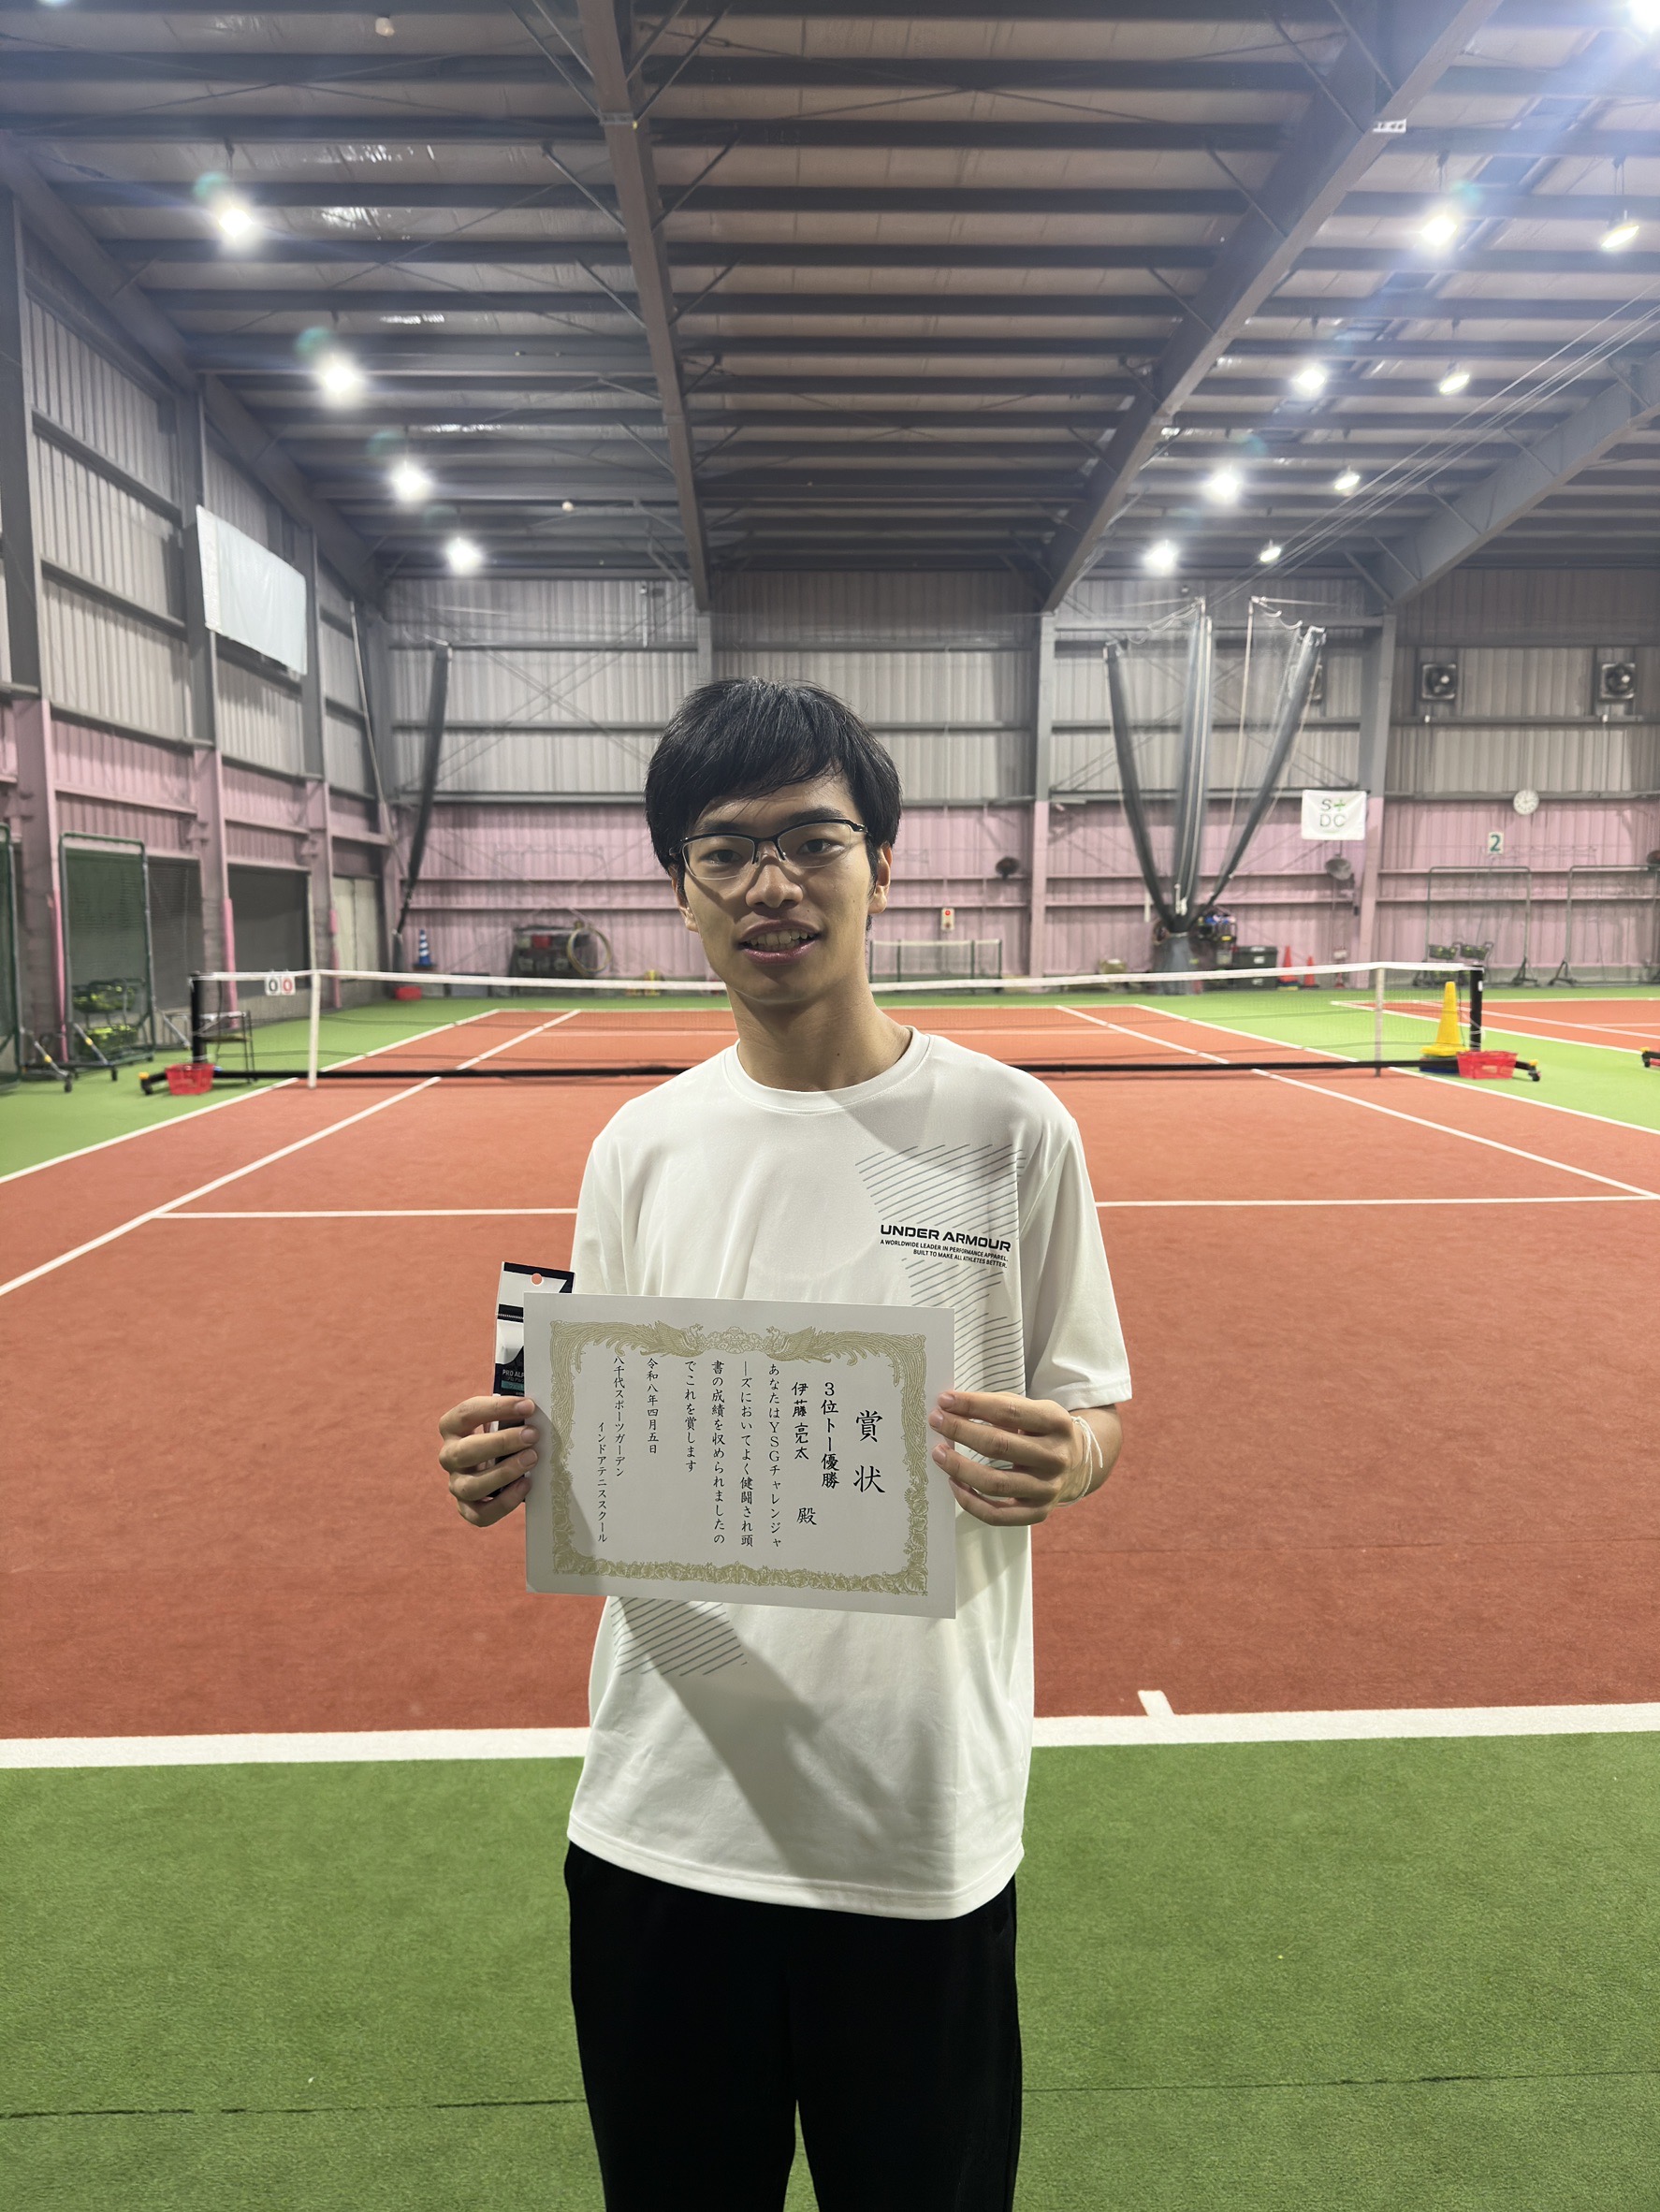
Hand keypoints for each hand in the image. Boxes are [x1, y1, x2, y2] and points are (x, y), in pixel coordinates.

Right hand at [439, 1395, 538, 1526]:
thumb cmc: (501, 1437)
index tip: (528, 1406)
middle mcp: (449, 1457)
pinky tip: (525, 1485)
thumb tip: (534, 1410)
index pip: (466, 1413)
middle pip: (465, 1451)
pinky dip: (504, 1502)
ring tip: (531, 1459)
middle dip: (501, 1442)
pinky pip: (481, 1514)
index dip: (497, 1408)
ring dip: (504, 1472)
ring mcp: (456, 1485)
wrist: (497, 1466)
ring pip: (472, 1486)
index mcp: (453, 1428)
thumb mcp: (501, 1422)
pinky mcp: (467, 1508)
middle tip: (532, 1435)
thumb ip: (512, 1415)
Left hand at [928, 1391, 1102, 1527]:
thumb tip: (953, 1408)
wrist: (1078, 1465)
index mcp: (1057, 1423)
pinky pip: (997, 1515)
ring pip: (995, 1483)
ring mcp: (1048, 1489)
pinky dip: (970, 1501)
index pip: (1008, 1411)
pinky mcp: (1038, 1513)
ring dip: (960, 1467)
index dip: (973, 1405)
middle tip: (936, 1421)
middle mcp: (1056, 1457)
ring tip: (939, 1453)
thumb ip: (1001, 1406)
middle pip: (999, 1446)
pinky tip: (954, 1483)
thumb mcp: (1035, 1410)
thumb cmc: (1043, 1432)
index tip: (945, 1400)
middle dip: (961, 1432)